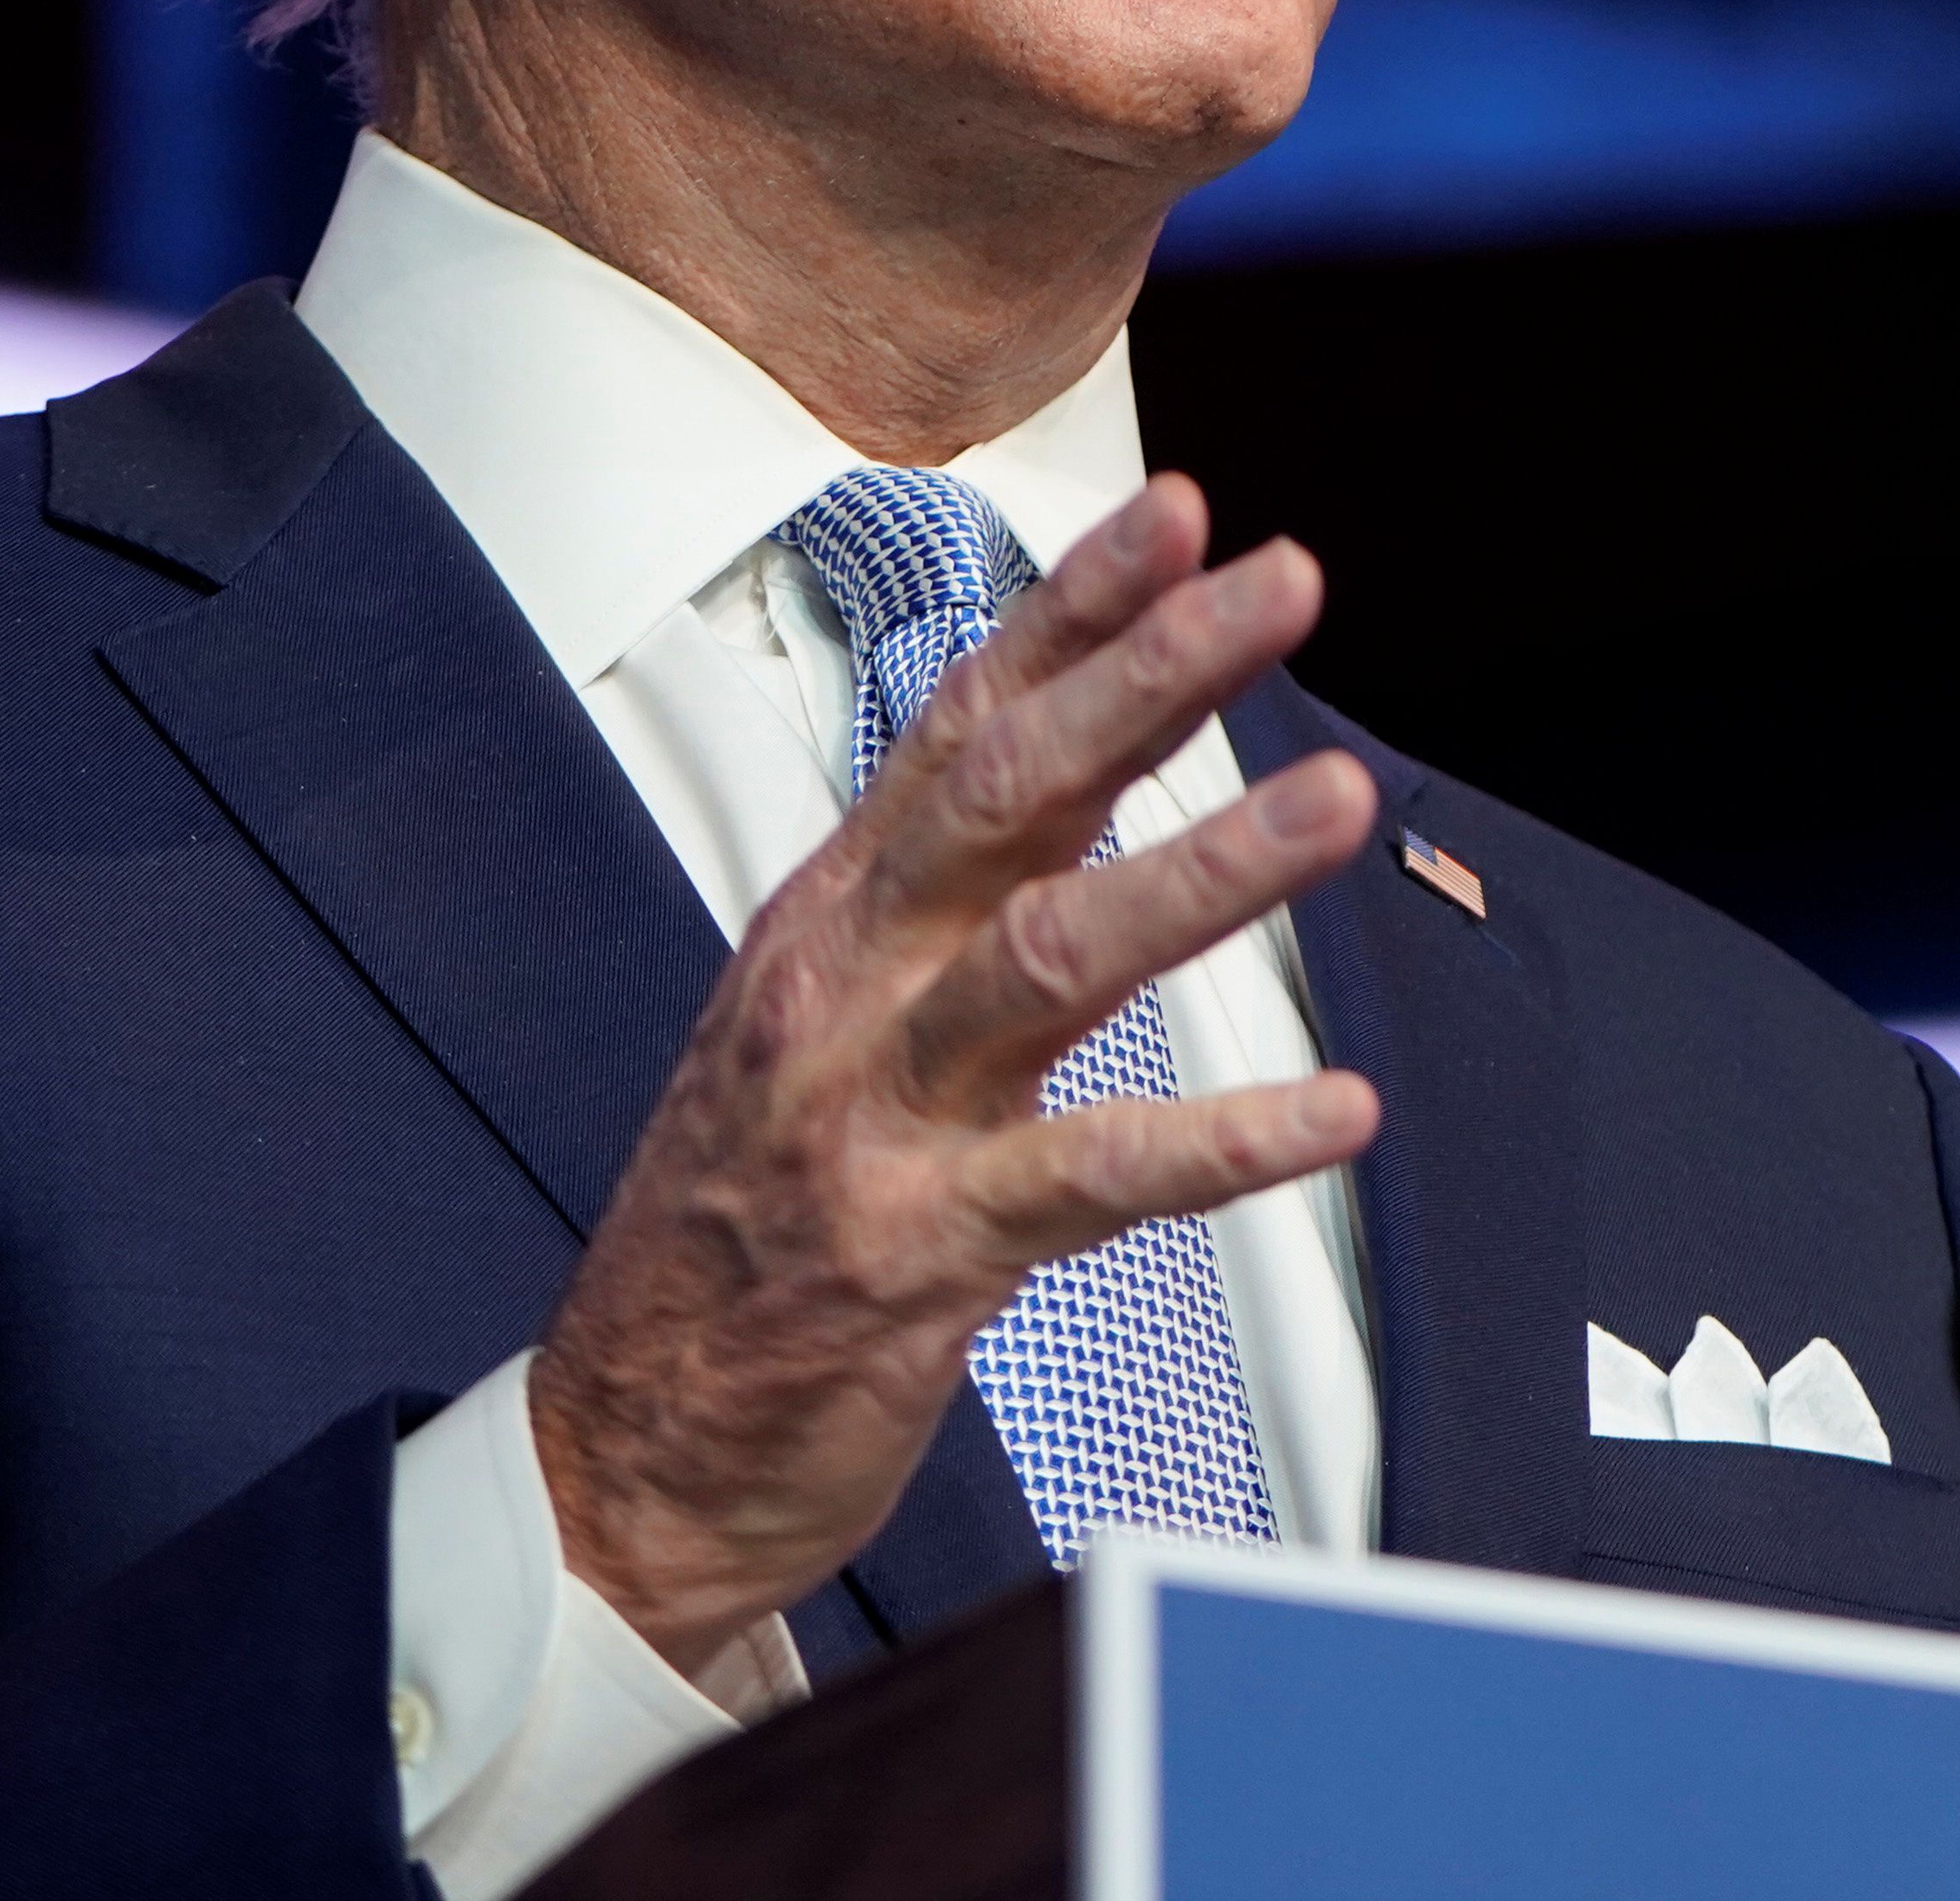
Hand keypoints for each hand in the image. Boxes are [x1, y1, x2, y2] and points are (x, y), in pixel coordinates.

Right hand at [527, 476, 1380, 1669]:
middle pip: (1009, 792)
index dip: (1075, 611)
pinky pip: (1089, 1180)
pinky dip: (1220, 1140)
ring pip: (1051, 953)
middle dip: (1151, 675)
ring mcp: (874, 1114)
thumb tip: (1076, 776)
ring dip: (1203, 868)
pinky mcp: (916, 1253)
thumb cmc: (742, 1223)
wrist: (623, 1444)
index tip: (1182, 514)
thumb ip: (945, 904)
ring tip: (1333, 801)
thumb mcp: (821, 1021)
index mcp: (835, 918)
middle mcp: (848, 987)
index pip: (966, 721)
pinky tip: (1336, 1112)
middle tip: (1278, 583)